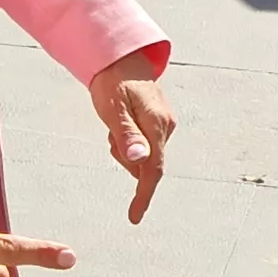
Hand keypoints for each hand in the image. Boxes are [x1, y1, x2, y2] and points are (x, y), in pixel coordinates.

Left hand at [89, 47, 172, 221]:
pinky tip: (123, 123)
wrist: (124, 59)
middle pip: (146, 164)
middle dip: (126, 159)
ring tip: (115, 125)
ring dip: (126, 148)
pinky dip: (131, 141)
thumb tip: (138, 161)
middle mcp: (166, 127)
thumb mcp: (112, 109)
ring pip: (144, 155)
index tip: (134, 217)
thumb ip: (127, 135)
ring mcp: (165, 125)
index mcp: (155, 125)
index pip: (153, 170)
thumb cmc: (114, 82)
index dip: (143, 195)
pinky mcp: (161, 122)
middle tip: (111, 135)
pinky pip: (146, 144)